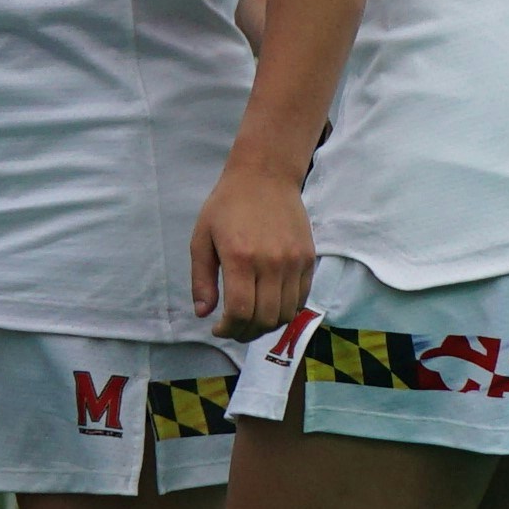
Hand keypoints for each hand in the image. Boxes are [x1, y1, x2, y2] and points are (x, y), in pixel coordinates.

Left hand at [193, 147, 319, 340]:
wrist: (265, 176)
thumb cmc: (227, 206)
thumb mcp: (201, 238)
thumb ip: (201, 279)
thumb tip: (204, 314)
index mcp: (240, 258)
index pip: (241, 311)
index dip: (229, 329)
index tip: (219, 329)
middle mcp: (270, 263)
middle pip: (264, 318)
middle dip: (246, 333)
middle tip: (234, 329)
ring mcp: (293, 262)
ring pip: (285, 313)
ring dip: (267, 326)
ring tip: (252, 321)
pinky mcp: (308, 259)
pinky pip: (301, 298)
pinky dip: (286, 311)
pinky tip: (269, 306)